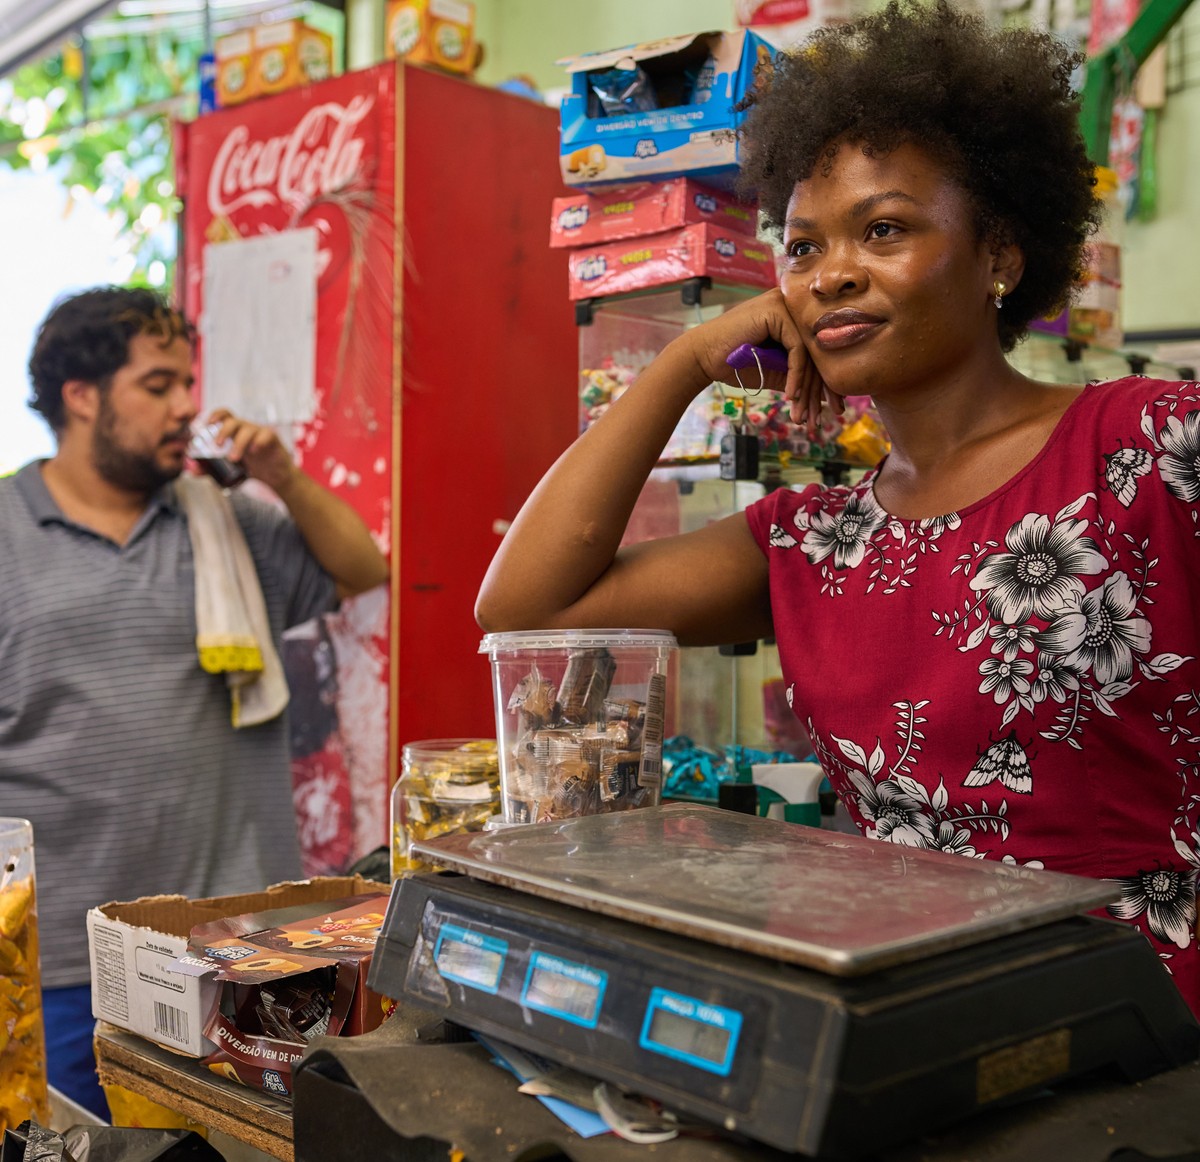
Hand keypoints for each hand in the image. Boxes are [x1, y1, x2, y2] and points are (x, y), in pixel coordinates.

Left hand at [204, 409, 297, 494]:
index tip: (206, 424)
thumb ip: (212, 468)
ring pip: (247, 430)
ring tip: (234, 459)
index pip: (225, 415)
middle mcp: (247, 429)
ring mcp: (260, 433)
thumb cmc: (253, 468)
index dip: (215, 415)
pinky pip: (265, 434)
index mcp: (235, 432)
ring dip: (238, 444)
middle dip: (223, 432)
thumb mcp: (230, 468)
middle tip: (217, 445)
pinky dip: (258, 442)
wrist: (276, 477)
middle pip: (233, 421)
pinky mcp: (272, 439)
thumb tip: (191, 470)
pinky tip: (254, 452)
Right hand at [678, 289, 841, 436]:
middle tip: (827, 416)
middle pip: (817, 351)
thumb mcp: (774, 371)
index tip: (831, 408)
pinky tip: (791, 396)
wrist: (702, 357)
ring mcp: (784, 305)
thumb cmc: (734, 363)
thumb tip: (829, 394)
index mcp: (793, 315)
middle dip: (822, 389)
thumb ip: (798, 374)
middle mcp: (792, 305)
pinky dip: (796, 376)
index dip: (825, 382)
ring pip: (810, 352)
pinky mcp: (776, 312)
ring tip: (805, 414)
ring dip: (808, 388)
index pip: (817, 350)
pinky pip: (796, 350)